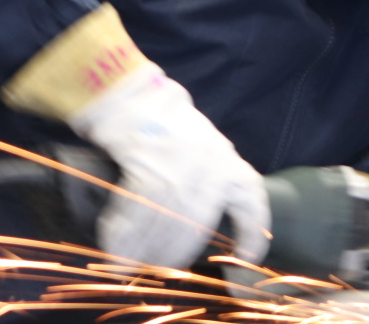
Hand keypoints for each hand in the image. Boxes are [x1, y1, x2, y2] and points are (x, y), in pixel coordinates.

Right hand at [70, 63, 270, 267]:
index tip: (244, 260)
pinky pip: (136, 212)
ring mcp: (180, 165)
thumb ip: (208, 184)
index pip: (253, 207)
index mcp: (229, 164)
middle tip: (157, 270)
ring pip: (165, 224)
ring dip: (143, 251)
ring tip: (129, 267)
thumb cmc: (168, 128)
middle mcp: (210, 166)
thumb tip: (192, 232)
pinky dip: (123, 235)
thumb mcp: (205, 150)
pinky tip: (115, 250)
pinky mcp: (147, 164)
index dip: (251, 237)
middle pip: (197, 226)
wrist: (136, 97)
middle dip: (174, 255)